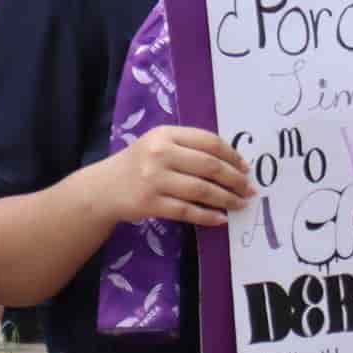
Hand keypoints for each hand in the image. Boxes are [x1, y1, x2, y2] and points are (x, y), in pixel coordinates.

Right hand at [108, 126, 253, 227]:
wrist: (103, 188)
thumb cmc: (140, 164)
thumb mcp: (159, 144)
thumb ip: (190, 147)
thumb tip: (234, 163)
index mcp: (166, 134)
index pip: (209, 142)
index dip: (232, 156)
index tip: (246, 168)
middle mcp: (160, 154)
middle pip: (209, 166)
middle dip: (235, 180)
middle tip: (250, 190)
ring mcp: (153, 179)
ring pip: (201, 190)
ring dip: (227, 199)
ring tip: (241, 204)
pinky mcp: (149, 203)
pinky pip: (187, 211)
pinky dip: (208, 216)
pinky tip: (221, 218)